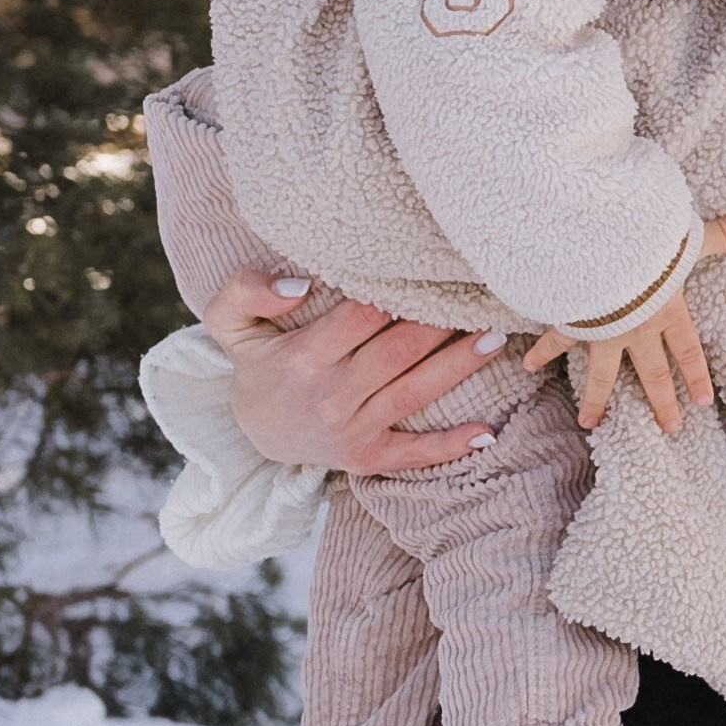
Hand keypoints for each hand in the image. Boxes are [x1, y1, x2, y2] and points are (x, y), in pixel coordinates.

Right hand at [201, 270, 506, 472]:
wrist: (253, 431)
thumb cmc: (257, 362)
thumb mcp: (229, 324)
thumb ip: (246, 292)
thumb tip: (299, 285)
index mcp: (303, 357)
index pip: (363, 316)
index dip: (400, 292)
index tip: (433, 269)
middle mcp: (331, 395)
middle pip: (399, 350)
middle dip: (442, 323)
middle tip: (480, 295)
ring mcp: (351, 430)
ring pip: (416, 391)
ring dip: (460, 365)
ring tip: (497, 338)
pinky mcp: (366, 457)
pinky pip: (413, 454)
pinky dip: (450, 446)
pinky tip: (487, 432)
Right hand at [521, 211, 725, 435]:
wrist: (598, 251)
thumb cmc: (645, 247)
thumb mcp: (687, 241)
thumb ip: (721, 234)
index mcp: (667, 312)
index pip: (688, 352)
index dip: (696, 377)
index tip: (702, 404)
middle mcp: (637, 329)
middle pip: (652, 374)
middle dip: (660, 403)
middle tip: (669, 431)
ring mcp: (604, 330)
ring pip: (603, 373)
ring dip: (597, 400)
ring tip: (589, 424)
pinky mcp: (576, 320)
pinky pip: (557, 340)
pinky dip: (541, 352)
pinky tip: (528, 365)